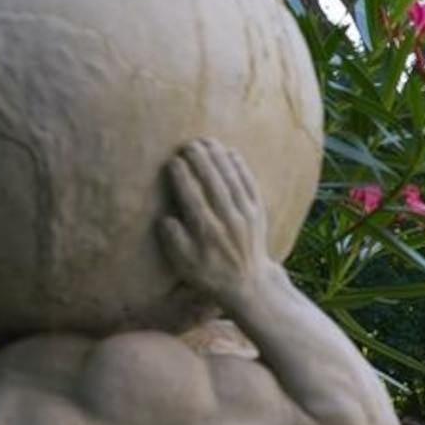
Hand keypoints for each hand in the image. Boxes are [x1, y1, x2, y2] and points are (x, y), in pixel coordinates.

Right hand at [157, 140, 269, 302]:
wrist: (249, 283)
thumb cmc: (210, 273)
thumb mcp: (184, 265)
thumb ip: (174, 241)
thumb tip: (166, 219)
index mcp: (207, 232)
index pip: (192, 198)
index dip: (182, 177)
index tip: (173, 161)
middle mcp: (228, 221)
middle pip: (213, 183)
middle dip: (200, 161)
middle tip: (187, 144)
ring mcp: (246, 215)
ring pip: (232, 180)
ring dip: (219, 158)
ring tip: (205, 141)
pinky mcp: (258, 212)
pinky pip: (250, 184)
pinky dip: (241, 167)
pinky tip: (231, 152)